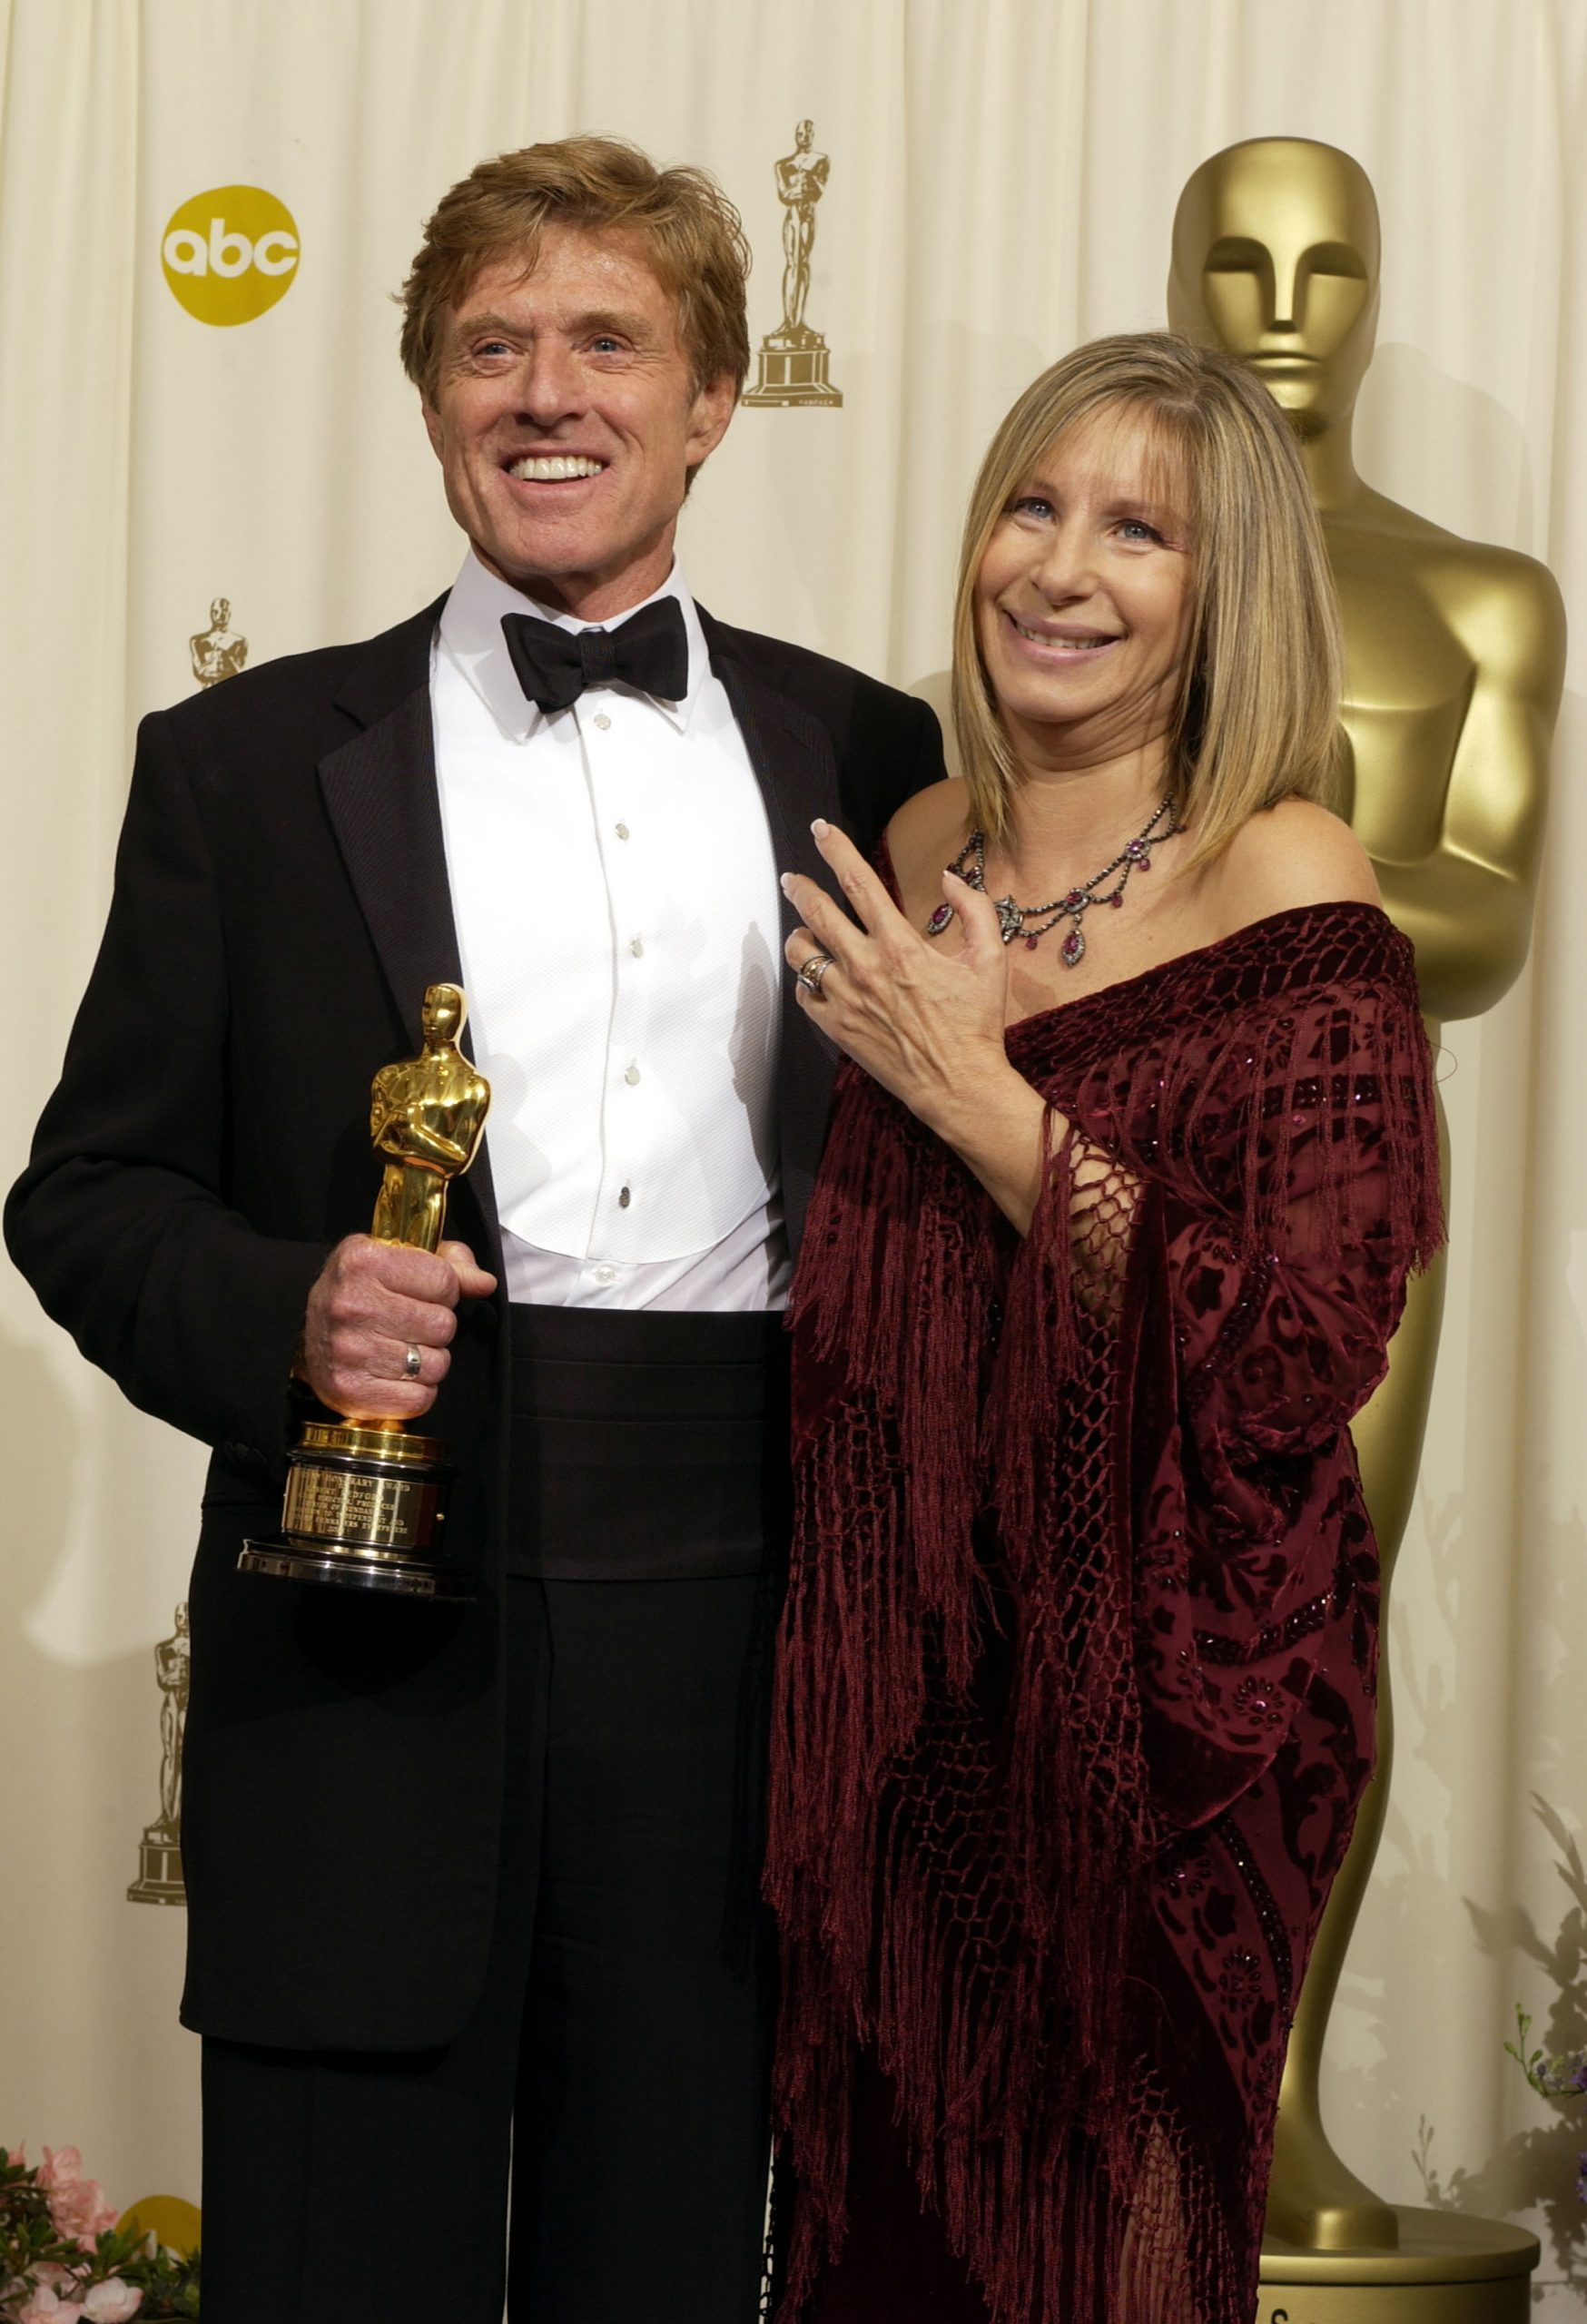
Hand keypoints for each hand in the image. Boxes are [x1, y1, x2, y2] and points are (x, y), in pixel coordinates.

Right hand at [301, 1235, 496, 1421]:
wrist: (303, 1336)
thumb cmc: (360, 1292)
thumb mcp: (395, 1258)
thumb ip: (448, 1262)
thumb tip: (483, 1283)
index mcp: (363, 1261)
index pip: (444, 1280)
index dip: (444, 1291)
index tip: (424, 1295)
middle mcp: (352, 1304)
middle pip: (443, 1325)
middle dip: (436, 1328)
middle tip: (410, 1326)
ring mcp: (349, 1350)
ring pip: (436, 1364)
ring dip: (429, 1362)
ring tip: (402, 1351)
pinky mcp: (350, 1390)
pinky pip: (420, 1399)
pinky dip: (416, 1392)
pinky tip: (395, 1377)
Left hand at [781, 819, 1013, 1132]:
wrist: (958, 1084)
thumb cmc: (976, 1024)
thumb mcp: (991, 959)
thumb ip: (975, 909)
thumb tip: (949, 877)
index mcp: (899, 945)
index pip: (858, 882)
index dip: (835, 849)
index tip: (820, 831)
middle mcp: (865, 967)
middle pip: (817, 912)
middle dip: (799, 888)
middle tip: (791, 879)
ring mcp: (846, 999)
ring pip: (801, 954)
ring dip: (799, 936)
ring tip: (803, 931)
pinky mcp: (837, 1028)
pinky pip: (804, 995)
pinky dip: (805, 980)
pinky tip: (815, 976)